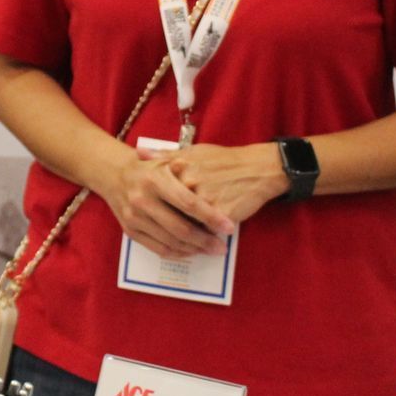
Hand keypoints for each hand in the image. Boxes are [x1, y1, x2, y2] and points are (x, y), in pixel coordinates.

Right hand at [100, 146, 237, 258]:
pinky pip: (158, 248)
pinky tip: (191, 251)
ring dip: (194, 249)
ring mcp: (134, 218)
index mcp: (154, 180)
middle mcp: (142, 200)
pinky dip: (178, 253)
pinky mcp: (130, 231)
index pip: (188, 203)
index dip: (211, 217)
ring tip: (211, 250)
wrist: (112, 173)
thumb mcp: (165, 161)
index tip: (229, 227)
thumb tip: (216, 189)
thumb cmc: (147, 166)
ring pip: (171, 242)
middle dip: (205, 241)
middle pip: (180, 228)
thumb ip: (189, 172)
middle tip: (222, 247)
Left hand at [145, 141, 288, 228]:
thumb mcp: (193, 151)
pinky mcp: (221, 214)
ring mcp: (205, 199)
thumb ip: (164, 155)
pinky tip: (204, 242)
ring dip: (186, 237)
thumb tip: (138, 151)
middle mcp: (189, 183)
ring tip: (187, 243)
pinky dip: (204, 238)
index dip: (153, 206)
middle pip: (169, 211)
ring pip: (187, 224)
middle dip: (167, 226)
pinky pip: (206, 232)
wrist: (258, 169)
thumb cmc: (223, 160)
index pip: (157, 193)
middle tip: (167, 234)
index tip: (150, 214)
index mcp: (179, 168)